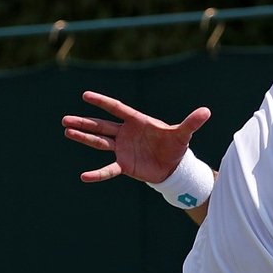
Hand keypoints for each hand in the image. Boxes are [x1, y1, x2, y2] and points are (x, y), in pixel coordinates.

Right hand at [61, 91, 210, 183]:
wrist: (174, 166)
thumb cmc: (176, 146)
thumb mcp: (183, 134)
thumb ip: (191, 122)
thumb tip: (207, 111)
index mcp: (137, 120)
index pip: (116, 108)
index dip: (102, 102)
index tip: (85, 95)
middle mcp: (125, 133)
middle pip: (101, 126)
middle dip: (84, 123)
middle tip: (65, 120)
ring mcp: (122, 148)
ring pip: (99, 142)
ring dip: (83, 138)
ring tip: (66, 132)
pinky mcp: (124, 165)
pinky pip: (108, 169)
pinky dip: (97, 173)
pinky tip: (83, 176)